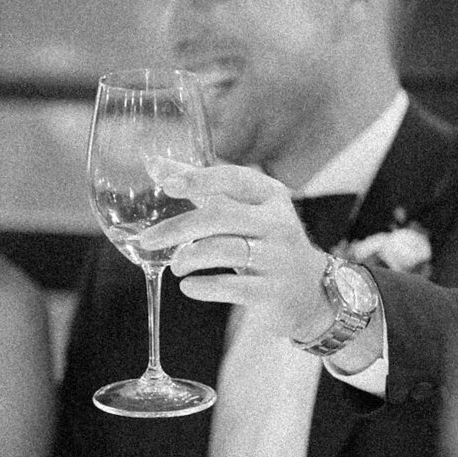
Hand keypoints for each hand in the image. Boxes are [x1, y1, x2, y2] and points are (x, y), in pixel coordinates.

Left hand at [137, 162, 335, 343]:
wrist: (310, 290)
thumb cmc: (264, 242)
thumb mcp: (242, 209)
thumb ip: (201, 188)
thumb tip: (154, 164)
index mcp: (270, 196)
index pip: (233, 178)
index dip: (198, 179)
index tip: (166, 184)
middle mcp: (278, 223)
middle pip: (221, 216)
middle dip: (178, 227)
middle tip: (147, 239)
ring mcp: (278, 258)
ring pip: (225, 250)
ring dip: (189, 257)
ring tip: (175, 265)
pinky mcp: (272, 292)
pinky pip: (231, 286)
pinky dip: (203, 286)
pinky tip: (188, 286)